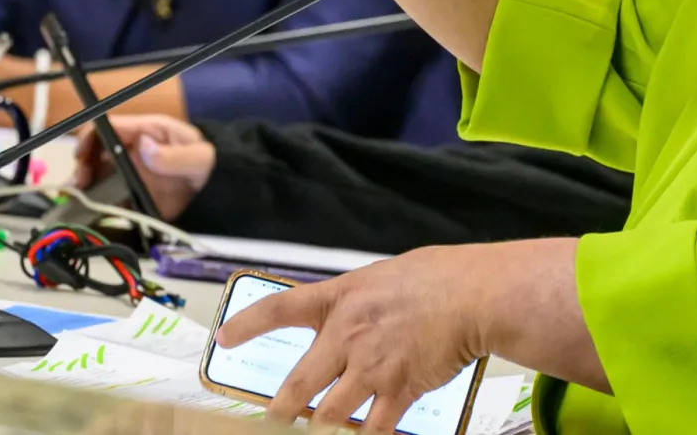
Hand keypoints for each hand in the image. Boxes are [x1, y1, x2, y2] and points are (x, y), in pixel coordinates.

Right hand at [73, 114, 215, 221]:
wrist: (222, 186)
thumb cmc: (212, 161)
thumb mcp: (199, 157)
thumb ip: (174, 155)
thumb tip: (144, 147)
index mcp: (147, 131)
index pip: (108, 127)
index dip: (89, 138)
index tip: (81, 157)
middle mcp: (134, 150)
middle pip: (96, 152)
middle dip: (83, 166)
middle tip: (82, 185)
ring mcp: (133, 171)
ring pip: (98, 175)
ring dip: (86, 186)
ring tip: (82, 201)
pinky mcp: (134, 193)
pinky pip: (110, 196)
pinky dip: (99, 205)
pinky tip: (95, 214)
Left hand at [216, 246, 493, 430]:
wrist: (472, 294)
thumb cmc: (437, 277)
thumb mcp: (383, 276)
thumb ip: (359, 301)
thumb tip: (350, 316)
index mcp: (341, 298)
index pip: (281, 308)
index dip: (247, 325)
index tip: (224, 338)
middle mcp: (347, 336)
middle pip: (299, 384)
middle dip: (280, 412)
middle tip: (271, 421)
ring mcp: (371, 367)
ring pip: (329, 416)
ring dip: (320, 429)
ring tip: (316, 431)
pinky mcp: (399, 389)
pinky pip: (374, 429)